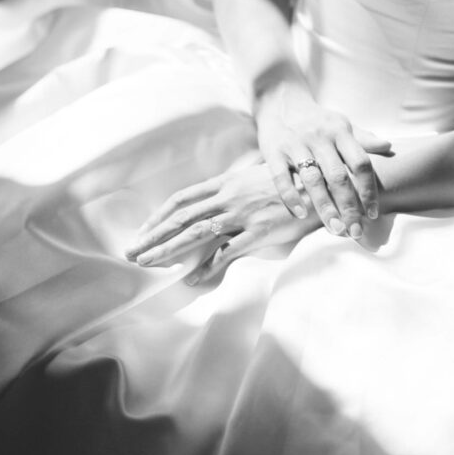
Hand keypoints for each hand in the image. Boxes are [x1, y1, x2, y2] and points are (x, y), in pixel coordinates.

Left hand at [124, 157, 317, 284]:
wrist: (321, 184)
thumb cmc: (290, 181)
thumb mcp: (257, 176)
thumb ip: (235, 186)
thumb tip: (217, 197)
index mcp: (227, 182)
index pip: (183, 198)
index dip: (160, 215)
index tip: (143, 230)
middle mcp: (230, 196)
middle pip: (182, 216)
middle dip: (154, 235)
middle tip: (132, 252)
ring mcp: (243, 214)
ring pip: (197, 232)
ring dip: (169, 249)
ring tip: (149, 263)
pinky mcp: (259, 231)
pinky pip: (227, 252)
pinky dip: (208, 266)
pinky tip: (193, 278)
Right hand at [255, 82, 391, 239]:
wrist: (280, 99)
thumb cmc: (316, 119)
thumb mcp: (341, 124)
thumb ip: (363, 138)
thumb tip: (389, 146)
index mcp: (340, 132)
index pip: (360, 163)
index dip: (369, 190)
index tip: (374, 214)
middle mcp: (320, 137)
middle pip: (338, 176)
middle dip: (349, 206)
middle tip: (355, 231)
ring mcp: (296, 144)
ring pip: (313, 180)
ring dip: (325, 207)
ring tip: (335, 229)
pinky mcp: (274, 151)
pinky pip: (282, 178)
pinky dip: (291, 197)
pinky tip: (301, 215)